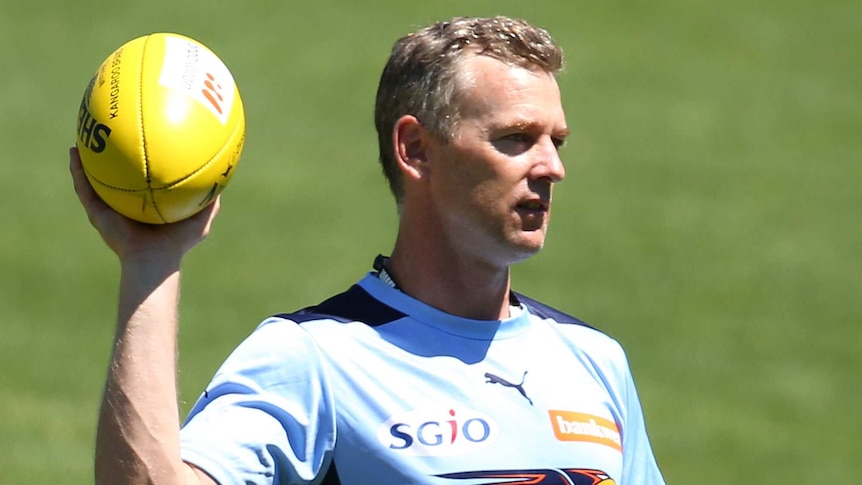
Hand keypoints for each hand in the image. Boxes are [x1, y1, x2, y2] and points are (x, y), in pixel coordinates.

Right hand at [70, 146, 220, 261]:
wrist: (153, 260)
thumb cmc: (177, 243)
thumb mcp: (200, 218)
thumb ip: (210, 201)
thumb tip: (223, 179)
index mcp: (146, 205)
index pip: (142, 180)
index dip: (140, 163)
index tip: (142, 140)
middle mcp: (125, 205)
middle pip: (116, 177)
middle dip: (111, 158)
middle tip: (109, 133)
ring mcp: (109, 209)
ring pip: (93, 180)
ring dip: (86, 160)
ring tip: (81, 137)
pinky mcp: (96, 213)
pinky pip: (83, 188)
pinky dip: (77, 170)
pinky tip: (74, 152)